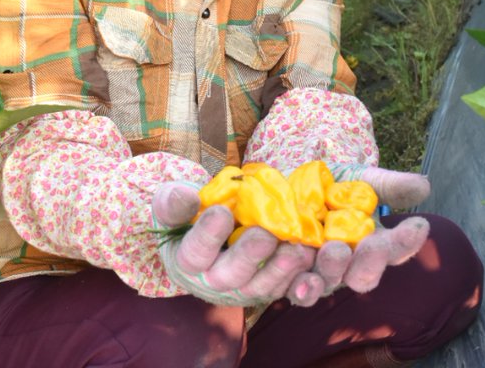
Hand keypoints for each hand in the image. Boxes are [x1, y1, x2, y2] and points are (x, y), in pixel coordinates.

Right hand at [152, 182, 315, 306]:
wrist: (206, 238)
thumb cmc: (188, 218)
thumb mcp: (172, 206)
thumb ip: (174, 202)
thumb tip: (185, 195)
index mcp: (187, 261)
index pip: (195, 252)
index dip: (207, 234)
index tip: (221, 212)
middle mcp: (214, 281)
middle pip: (232, 276)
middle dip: (250, 256)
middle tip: (266, 235)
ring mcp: (243, 289)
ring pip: (262, 287)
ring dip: (282, 270)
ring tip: (298, 248)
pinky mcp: (268, 289)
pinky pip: (285, 290)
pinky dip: (302, 279)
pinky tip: (313, 258)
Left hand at [282, 166, 431, 306]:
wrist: (283, 184)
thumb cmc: (330, 185)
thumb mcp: (358, 179)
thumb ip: (387, 185)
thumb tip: (423, 186)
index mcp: (371, 245)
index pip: (394, 250)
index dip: (405, 241)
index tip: (417, 226)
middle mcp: (347, 266)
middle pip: (362, 276)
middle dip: (365, 264)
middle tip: (360, 245)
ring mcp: (317, 274)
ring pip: (326, 285)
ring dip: (328, 274)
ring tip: (328, 254)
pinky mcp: (286, 277)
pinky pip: (289, 288)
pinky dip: (292, 283)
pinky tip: (293, 276)